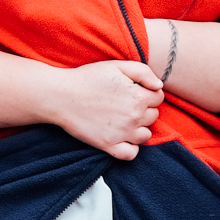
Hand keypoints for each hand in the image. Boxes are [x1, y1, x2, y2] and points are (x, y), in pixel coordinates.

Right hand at [47, 60, 163, 160]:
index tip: (135, 90)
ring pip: (145, 135)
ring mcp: (122, 134)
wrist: (60, 95)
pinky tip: (122, 137)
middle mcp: (134, 118)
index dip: (148, 92)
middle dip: (144, 108)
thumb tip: (159, 85)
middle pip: (153, 116)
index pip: (159, 98)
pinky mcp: (108, 145)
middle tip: (126, 102)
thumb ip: (143, 72)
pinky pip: (131, 154)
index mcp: (138, 97)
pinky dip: (130, 147)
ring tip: (124, 119)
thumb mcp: (117, 65)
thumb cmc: (87, 78)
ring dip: (139, 127)